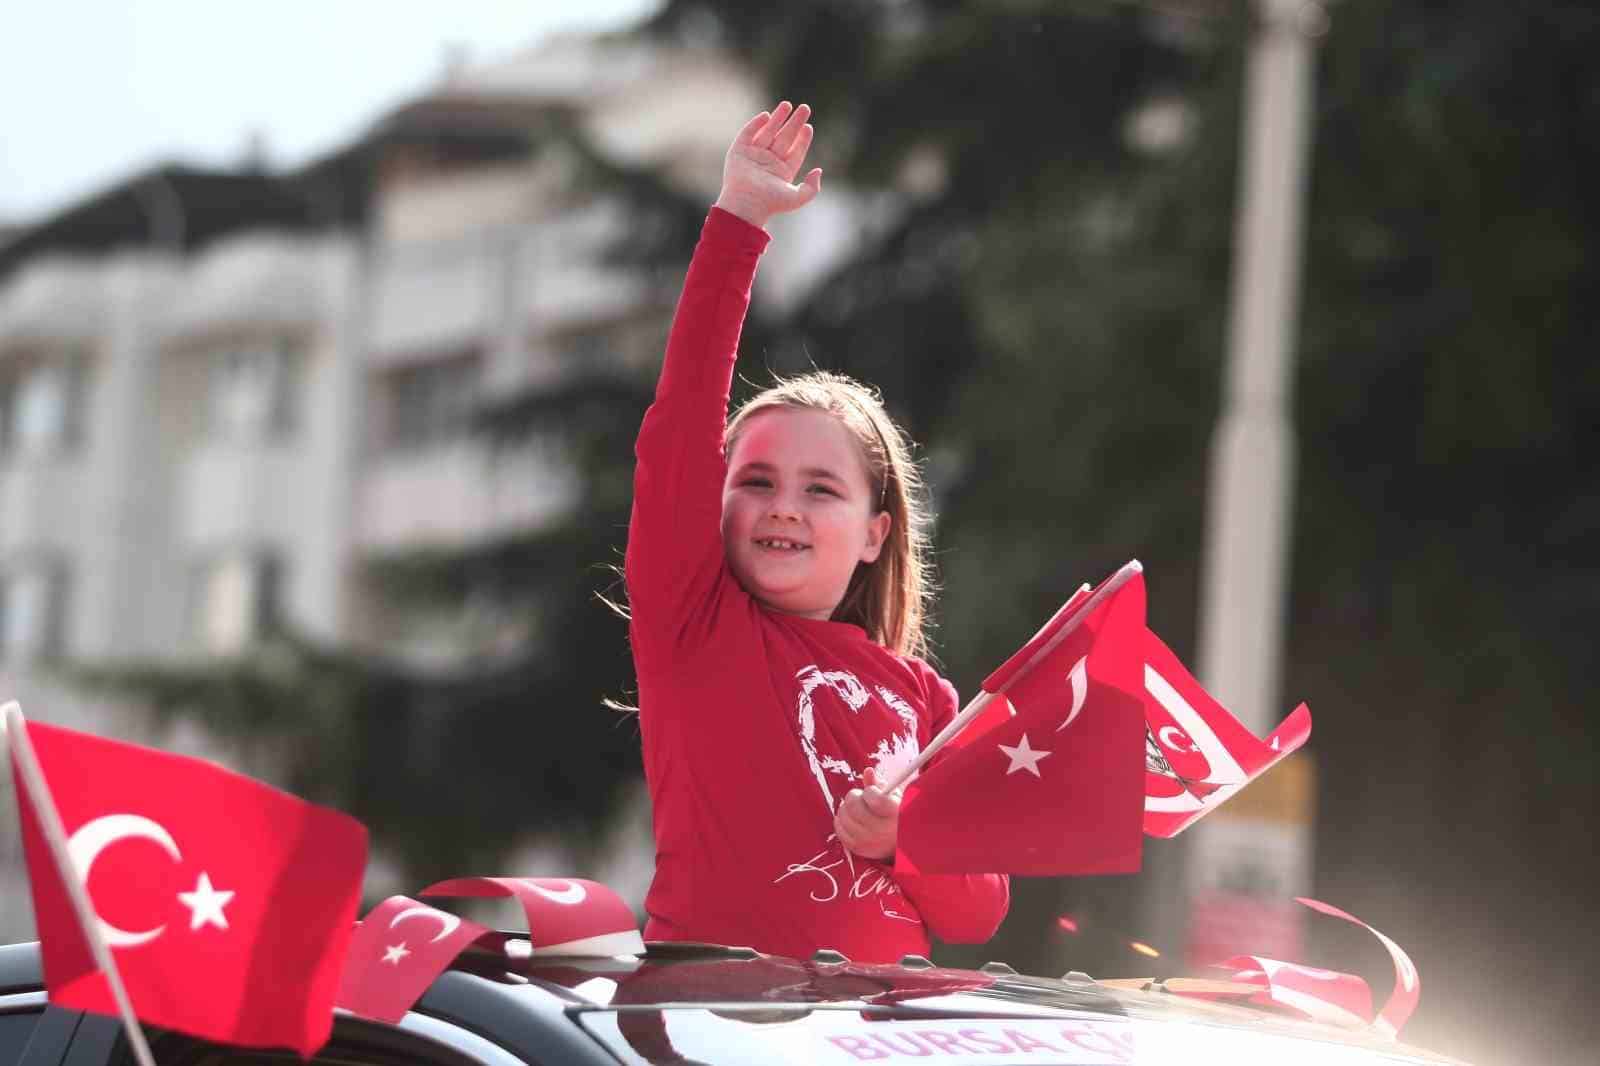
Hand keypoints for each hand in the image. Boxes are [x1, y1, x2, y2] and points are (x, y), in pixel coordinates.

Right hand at [713, 101, 821, 228]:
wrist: (746, 204)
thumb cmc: (770, 204)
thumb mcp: (797, 198)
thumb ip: (812, 187)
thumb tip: (818, 170)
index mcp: (782, 171)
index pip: (796, 150)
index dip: (803, 139)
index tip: (809, 127)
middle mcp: (769, 161)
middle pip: (784, 137)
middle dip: (794, 122)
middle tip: (805, 108)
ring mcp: (753, 155)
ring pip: (768, 132)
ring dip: (778, 118)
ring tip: (787, 105)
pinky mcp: (738, 151)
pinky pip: (748, 133)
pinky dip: (756, 124)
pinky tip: (767, 115)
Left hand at [834, 767, 900, 861]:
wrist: (901, 845)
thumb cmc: (897, 815)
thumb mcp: (895, 798)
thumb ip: (880, 784)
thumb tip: (867, 771)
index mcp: (895, 814)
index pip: (874, 797)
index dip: (870, 791)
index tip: (873, 792)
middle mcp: (882, 830)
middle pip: (853, 805)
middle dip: (855, 797)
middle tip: (861, 798)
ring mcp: (869, 841)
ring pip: (843, 816)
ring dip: (846, 808)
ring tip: (857, 809)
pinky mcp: (858, 848)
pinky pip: (839, 830)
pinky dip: (841, 821)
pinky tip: (850, 818)